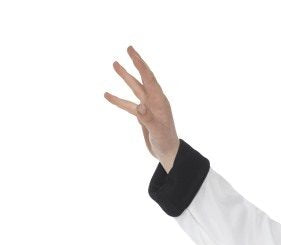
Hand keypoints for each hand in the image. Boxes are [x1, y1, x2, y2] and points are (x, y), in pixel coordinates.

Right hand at [103, 45, 179, 170]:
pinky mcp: (142, 116)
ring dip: (125, 77)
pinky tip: (107, 95)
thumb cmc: (165, 142)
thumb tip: (139, 107)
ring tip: (115, 64)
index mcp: (159, 101)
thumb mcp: (157, 131)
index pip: (149, 78)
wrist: (167, 153)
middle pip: (142, 78)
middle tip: (128, 48)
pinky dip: (118, 100)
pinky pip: (128, 105)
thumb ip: (148, 118)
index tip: (131, 51)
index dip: (140, 64)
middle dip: (135, 64)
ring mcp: (147, 107)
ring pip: (134, 89)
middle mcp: (154, 101)